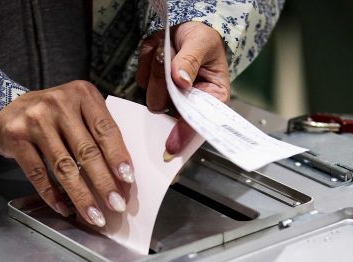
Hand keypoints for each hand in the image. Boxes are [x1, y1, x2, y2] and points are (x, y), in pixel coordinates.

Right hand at [0, 80, 133, 226]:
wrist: (2, 105)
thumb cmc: (50, 114)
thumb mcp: (77, 110)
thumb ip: (96, 133)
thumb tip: (119, 175)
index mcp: (82, 94)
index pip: (105, 129)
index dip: (118, 157)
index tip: (128, 180)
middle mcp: (59, 104)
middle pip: (87, 151)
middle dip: (104, 183)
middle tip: (116, 205)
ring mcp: (36, 120)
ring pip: (64, 166)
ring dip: (81, 196)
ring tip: (94, 215)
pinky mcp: (17, 137)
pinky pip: (38, 173)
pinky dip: (53, 195)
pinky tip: (65, 209)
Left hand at [136, 21, 229, 153]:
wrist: (184, 24)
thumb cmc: (203, 36)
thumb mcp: (202, 42)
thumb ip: (191, 60)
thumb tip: (181, 80)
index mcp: (211, 97)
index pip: (198, 122)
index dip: (184, 135)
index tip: (172, 146)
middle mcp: (188, 102)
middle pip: (167, 109)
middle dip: (164, 82)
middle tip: (170, 55)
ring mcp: (168, 96)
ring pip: (152, 95)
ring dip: (157, 68)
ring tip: (169, 50)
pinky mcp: (152, 85)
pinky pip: (141, 79)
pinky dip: (147, 60)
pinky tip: (159, 51)